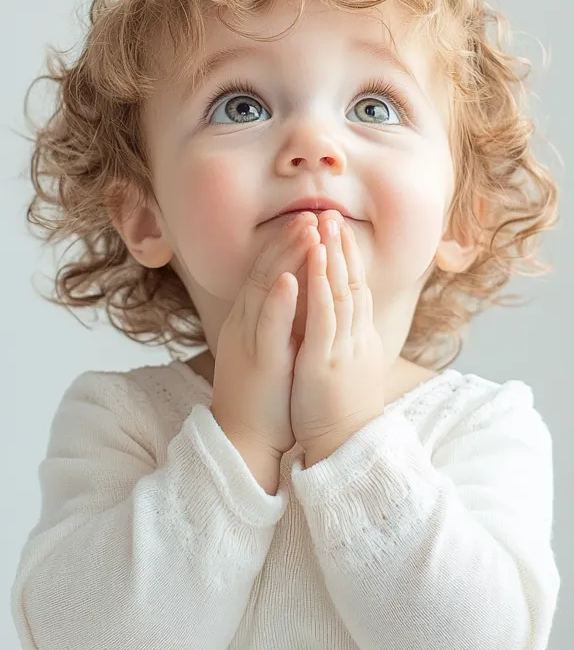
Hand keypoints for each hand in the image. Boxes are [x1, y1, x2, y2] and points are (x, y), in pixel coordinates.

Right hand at [211, 210, 319, 460]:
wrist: (246, 440)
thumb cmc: (265, 395)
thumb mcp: (272, 347)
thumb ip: (281, 319)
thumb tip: (300, 293)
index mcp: (251, 319)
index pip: (268, 271)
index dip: (286, 244)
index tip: (308, 220)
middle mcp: (246, 322)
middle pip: (266, 270)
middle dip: (288, 240)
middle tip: (311, 213)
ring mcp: (250, 339)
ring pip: (266, 289)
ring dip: (286, 257)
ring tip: (305, 229)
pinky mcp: (259, 361)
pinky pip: (267, 326)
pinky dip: (279, 301)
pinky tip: (291, 279)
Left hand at [290, 210, 387, 465]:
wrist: (346, 449)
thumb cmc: (344, 414)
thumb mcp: (350, 370)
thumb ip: (350, 344)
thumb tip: (349, 327)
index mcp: (359, 340)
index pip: (357, 291)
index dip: (350, 260)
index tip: (341, 233)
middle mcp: (356, 337)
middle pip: (353, 282)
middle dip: (343, 247)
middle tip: (335, 214)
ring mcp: (343, 346)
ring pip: (341, 291)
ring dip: (333, 255)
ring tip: (325, 224)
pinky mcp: (326, 359)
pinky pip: (324, 314)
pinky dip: (320, 284)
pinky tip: (315, 260)